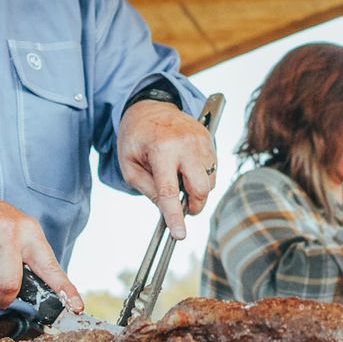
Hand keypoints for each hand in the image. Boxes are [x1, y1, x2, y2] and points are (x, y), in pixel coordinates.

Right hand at [0, 195, 81, 311]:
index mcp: (31, 235)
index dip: (64, 289)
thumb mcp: (24, 237)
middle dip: (2, 299)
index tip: (76, 306)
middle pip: (9, 285)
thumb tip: (46, 298)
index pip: (50, 267)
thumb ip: (32, 264)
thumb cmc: (1, 228)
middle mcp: (9, 233)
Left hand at [118, 99, 217, 239]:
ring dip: (196, 189)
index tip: (179, 235)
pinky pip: (212, 169)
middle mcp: (185, 143)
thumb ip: (149, 189)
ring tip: (177, 177)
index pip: (171, 190)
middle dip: (193, 205)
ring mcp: (201, 140)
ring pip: (210, 181)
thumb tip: (168, 209)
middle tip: (181, 207)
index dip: (175, 216)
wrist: (150, 106)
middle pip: (201, 189)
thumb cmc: (135, 136)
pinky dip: (201, 176)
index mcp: (161, 148)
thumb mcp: (129, 165)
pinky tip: (185, 167)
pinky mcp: (209, 138)